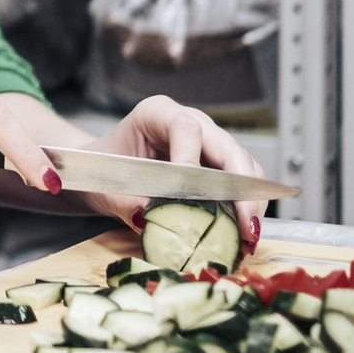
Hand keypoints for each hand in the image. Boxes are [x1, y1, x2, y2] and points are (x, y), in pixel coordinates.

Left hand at [81, 95, 266, 246]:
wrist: (103, 169)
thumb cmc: (102, 168)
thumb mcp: (104, 184)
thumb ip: (121, 200)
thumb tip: (146, 217)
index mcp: (156, 113)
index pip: (185, 128)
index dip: (193, 159)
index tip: (193, 192)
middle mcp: (190, 122)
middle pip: (228, 147)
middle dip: (241, 189)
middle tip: (245, 227)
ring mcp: (208, 142)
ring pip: (243, 166)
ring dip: (250, 203)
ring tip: (248, 239)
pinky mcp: (218, 164)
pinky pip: (242, 182)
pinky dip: (246, 208)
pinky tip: (243, 235)